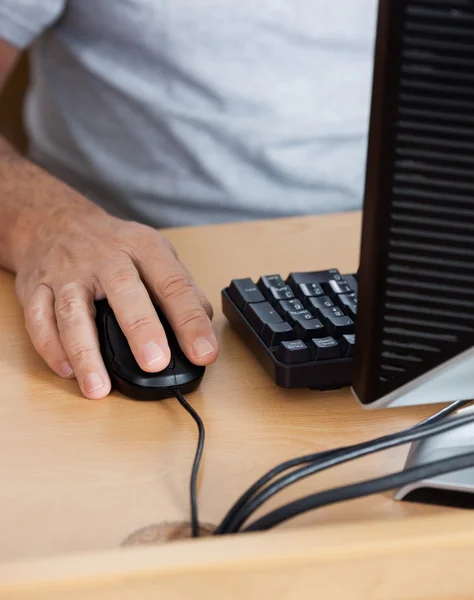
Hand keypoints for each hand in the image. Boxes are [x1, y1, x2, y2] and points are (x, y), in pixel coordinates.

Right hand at [14, 206, 217, 398]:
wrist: (56, 222)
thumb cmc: (114, 246)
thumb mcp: (155, 253)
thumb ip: (181, 289)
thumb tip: (204, 328)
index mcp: (142, 248)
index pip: (173, 284)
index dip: (191, 321)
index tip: (204, 352)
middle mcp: (104, 257)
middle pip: (123, 291)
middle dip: (140, 329)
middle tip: (155, 363)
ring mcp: (67, 273)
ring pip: (72, 312)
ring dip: (85, 353)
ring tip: (99, 388)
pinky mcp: (36, 288)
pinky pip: (39, 319)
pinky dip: (51, 348)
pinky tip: (68, 372)